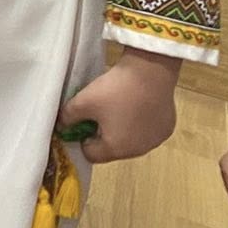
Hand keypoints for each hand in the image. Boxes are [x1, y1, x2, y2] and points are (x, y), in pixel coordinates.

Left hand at [57, 48, 180, 162]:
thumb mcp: (83, 101)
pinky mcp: (166, 128)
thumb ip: (68, 117)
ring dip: (121, 128)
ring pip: (130, 139)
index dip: (81, 138)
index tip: (79, 121)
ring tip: (117, 105)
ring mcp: (155, 141)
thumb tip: (62, 126)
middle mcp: (138, 151)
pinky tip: (136, 103)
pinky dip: (138, 121)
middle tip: (97, 111)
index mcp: (116, 149)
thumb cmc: (115, 90)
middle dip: (101, 133)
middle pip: (111, 148)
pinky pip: (146, 130)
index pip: (91, 154)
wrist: (150, 72)